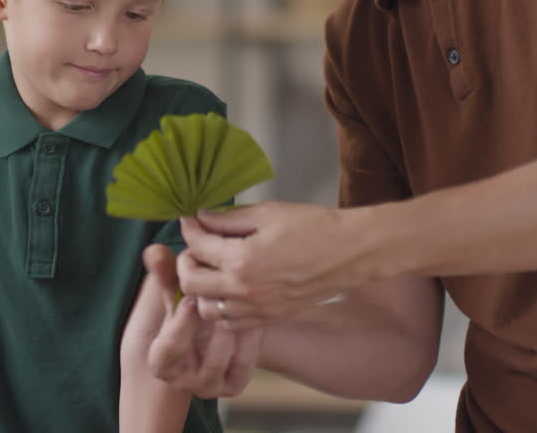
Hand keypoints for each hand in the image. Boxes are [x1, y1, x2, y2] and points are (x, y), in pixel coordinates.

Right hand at [142, 244, 261, 397]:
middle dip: (212, 325)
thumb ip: (166, 273)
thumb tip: (155, 251)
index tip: (192, 300)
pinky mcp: (234, 383)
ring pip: (224, 361)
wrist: (206, 333)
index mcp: (161, 362)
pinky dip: (248, 339)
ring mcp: (210, 386)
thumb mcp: (175, 292)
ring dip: (233, 329)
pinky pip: (244, 363)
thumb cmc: (184, 308)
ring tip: (241, 301)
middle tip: (223, 297)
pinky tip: (253, 314)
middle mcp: (184, 381)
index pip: (168, 349)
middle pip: (199, 359)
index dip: (180, 324)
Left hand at [176, 201, 367, 327]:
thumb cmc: (313, 227)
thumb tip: (202, 218)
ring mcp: (257, 309)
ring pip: (206, 309)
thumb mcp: (268, 213)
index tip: (190, 221)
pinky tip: (230, 289)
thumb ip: (229, 218)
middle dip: (187, 261)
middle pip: (191, 283)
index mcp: (242, 259)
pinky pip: (231, 323)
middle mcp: (244, 289)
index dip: (189, 228)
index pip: (198, 245)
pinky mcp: (269, 318)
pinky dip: (222, 308)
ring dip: (202, 289)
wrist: (350, 253)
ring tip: (212, 270)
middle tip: (196, 247)